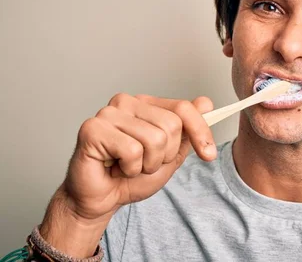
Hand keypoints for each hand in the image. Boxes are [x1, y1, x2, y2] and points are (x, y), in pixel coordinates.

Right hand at [62, 93, 215, 220]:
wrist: (102, 199)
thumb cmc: (132, 175)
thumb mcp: (171, 154)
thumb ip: (188, 130)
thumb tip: (206, 103)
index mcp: (145, 103)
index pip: (184, 108)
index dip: (201, 132)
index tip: (208, 154)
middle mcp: (126, 102)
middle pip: (171, 125)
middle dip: (164, 155)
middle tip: (143, 162)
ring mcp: (108, 113)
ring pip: (154, 139)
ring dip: (146, 164)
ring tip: (128, 165)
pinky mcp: (92, 129)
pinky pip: (132, 150)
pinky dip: (130, 168)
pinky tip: (115, 167)